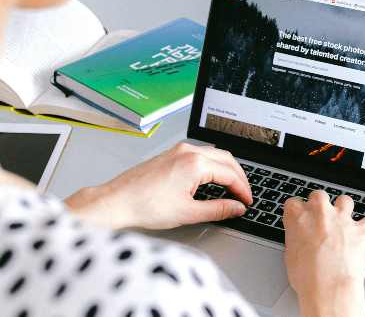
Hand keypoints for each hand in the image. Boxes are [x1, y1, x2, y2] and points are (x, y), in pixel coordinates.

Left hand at [65, 142, 252, 229]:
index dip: (243, 190)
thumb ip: (218, 209)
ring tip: (231, 188)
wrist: (117, 201)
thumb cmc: (145, 206)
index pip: (230, 174)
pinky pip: (200, 154)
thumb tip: (236, 208)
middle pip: (226, 159)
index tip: (247, 202)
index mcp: (195, 163)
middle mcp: (188, 151)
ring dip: (226, 169)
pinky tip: (211, 179)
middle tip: (244, 195)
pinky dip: (212, 166)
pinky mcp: (170, 154)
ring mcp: (178, 150)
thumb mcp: (188, 213)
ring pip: (214, 154)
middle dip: (239, 177)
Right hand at [283, 191, 364, 316]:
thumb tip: (300, 241)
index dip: (298, 211)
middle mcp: (320, 213)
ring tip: (345, 219)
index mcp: (297, 217)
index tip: (300, 217)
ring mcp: (341, 220)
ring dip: (345, 208)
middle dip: (321, 204)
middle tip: (320, 218)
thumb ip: (296, 240)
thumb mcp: (290, 256)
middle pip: (319, 196)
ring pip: (345, 200)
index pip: (293, 203)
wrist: (327, 288)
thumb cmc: (307, 277)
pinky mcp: (360, 231)